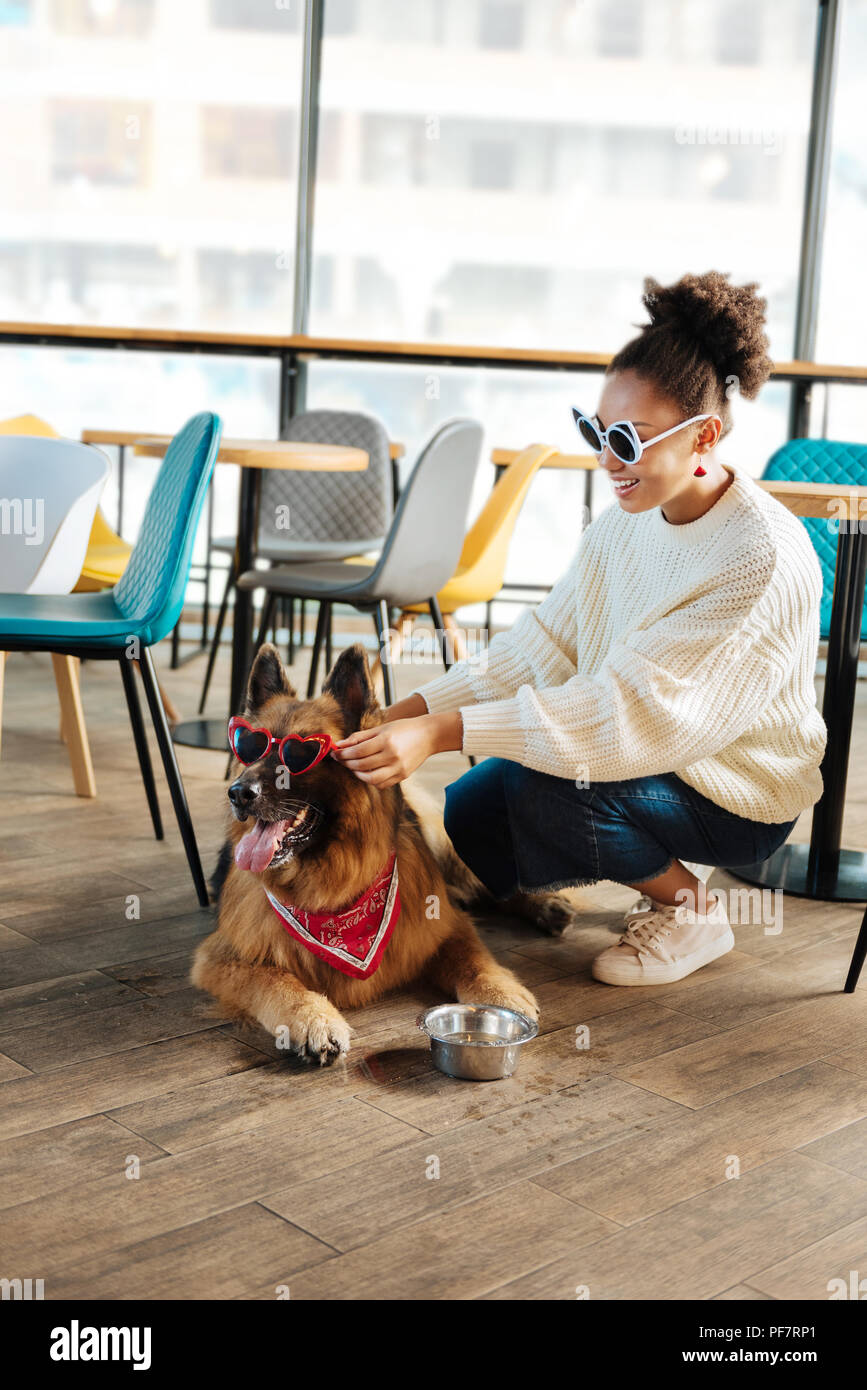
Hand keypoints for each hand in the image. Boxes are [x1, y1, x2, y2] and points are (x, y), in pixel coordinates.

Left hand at [331, 713, 461, 787]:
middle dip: (347, 763)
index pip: (358, 751)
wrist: (429, 735)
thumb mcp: (381, 728)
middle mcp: (392, 756)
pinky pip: (381, 784)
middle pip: (362, 765)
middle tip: (341, 759)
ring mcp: (398, 768)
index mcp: (386, 741)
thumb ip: (359, 737)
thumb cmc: (403, 728)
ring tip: (353, 766)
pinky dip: (370, 780)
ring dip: (357, 774)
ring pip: (370, 779)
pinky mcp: (402, 776)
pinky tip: (367, 771)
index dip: (343, 754)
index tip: (335, 753)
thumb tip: (339, 745)